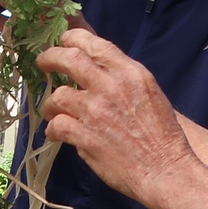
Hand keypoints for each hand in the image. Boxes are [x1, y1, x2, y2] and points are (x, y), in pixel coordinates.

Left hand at [37, 26, 192, 207]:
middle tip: (43, 63)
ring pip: (58, 96)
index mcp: (130, 73)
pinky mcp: (84, 136)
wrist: (165, 169)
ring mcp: (96, 111)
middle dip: (50, 58)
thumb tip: (96, 69)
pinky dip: (53, 129)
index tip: (64, 42)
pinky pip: (57, 125)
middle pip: (69, 59)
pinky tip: (56, 133)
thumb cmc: (161, 135)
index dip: (73, 39)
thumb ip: (122, 78)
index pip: (95, 44)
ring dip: (51, 103)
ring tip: (52, 110)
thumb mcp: (149, 92)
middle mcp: (112, 87)